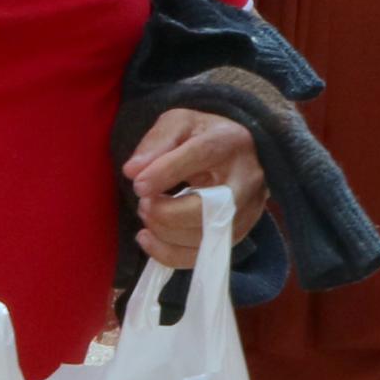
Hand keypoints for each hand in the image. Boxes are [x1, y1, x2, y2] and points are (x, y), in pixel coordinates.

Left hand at [123, 107, 267, 266]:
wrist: (245, 155)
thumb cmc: (205, 137)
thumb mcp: (180, 124)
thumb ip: (156, 142)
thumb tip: (132, 171)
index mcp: (229, 141)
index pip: (200, 156)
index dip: (166, 173)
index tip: (138, 186)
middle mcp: (246, 178)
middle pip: (207, 207)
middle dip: (166, 213)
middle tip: (143, 204)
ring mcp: (247, 210)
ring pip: (204, 236)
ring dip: (164, 232)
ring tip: (148, 215)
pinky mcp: (240, 233)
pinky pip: (202, 255)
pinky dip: (169, 254)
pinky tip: (149, 238)